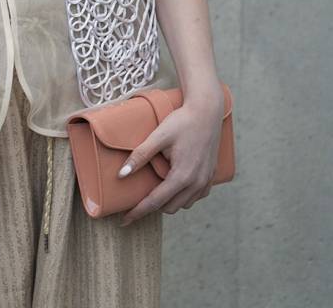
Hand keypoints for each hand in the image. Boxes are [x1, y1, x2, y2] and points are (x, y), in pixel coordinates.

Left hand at [118, 88, 225, 225]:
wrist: (207, 112)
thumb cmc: (182, 122)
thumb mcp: (158, 136)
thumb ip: (140, 156)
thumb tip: (121, 175)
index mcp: (182, 176)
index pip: (155, 202)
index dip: (138, 212)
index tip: (124, 221)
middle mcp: (196, 184)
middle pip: (169, 207)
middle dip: (153, 205)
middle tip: (139, 198)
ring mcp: (205, 182)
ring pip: (183, 204)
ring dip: (169, 201)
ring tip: (157, 188)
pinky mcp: (211, 177)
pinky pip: (195, 197)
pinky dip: (183, 196)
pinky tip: (175, 185)